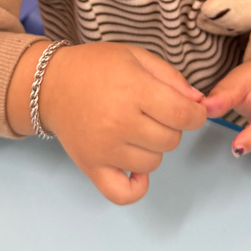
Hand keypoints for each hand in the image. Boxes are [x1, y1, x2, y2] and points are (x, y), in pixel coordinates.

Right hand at [35, 43, 205, 204]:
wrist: (52, 83)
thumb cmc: (96, 67)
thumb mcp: (136, 57)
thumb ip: (172, 78)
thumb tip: (198, 103)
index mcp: (134, 90)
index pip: (183, 115)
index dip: (195, 114)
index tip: (190, 110)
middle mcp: (120, 122)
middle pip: (171, 140)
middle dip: (171, 127)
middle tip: (152, 113)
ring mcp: (105, 149)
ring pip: (154, 163)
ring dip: (153, 148)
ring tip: (136, 130)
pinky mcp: (91, 167)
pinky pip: (123, 194)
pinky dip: (136, 187)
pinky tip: (134, 169)